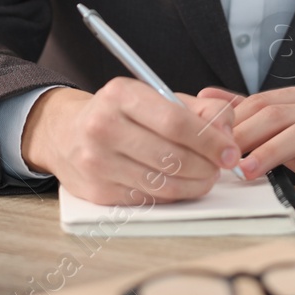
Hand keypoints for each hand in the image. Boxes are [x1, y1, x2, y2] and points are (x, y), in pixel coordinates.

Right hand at [21, 78, 241, 205]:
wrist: (65, 133)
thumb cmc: (119, 113)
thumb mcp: (154, 96)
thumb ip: (198, 109)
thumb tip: (227, 134)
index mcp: (120, 95)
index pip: (175, 122)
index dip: (210, 140)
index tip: (230, 151)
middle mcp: (104, 127)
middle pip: (172, 157)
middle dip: (207, 166)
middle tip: (219, 166)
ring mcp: (97, 162)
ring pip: (163, 183)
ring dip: (195, 184)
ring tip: (205, 176)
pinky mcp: (98, 191)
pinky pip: (149, 199)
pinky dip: (173, 195)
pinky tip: (179, 184)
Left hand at [198, 84, 294, 207]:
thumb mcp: (292, 129)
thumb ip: (252, 114)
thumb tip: (207, 96)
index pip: (262, 102)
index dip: (234, 121)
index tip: (210, 142)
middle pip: (278, 114)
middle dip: (247, 135)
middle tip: (223, 158)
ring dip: (272, 153)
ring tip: (250, 172)